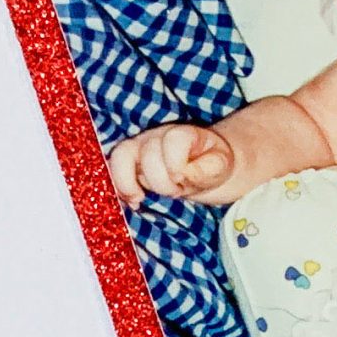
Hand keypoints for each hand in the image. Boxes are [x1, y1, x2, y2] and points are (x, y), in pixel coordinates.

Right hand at [107, 123, 236, 206]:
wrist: (206, 166)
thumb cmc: (214, 163)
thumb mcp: (222, 165)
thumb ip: (208, 168)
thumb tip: (185, 175)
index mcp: (182, 133)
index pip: (173, 140)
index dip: (176, 164)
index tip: (184, 180)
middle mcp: (156, 137)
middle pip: (147, 153)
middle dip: (162, 180)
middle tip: (176, 191)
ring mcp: (140, 148)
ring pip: (121, 156)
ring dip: (128, 181)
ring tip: (139, 199)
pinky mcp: (131, 164)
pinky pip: (114, 171)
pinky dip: (118, 187)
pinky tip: (131, 202)